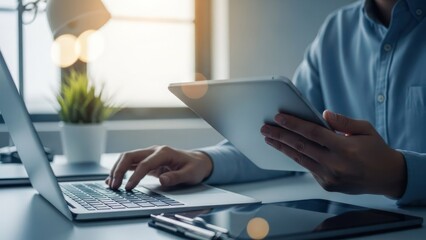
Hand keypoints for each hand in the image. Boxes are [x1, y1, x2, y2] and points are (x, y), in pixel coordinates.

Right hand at [105, 146, 212, 189]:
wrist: (197, 161)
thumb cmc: (194, 167)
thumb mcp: (190, 174)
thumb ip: (176, 177)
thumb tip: (162, 180)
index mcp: (164, 153)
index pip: (145, 164)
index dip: (135, 176)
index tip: (128, 188)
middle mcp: (154, 151)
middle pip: (130, 156)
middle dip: (119, 170)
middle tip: (113, 186)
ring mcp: (149, 154)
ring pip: (127, 158)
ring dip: (116, 170)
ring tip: (110, 185)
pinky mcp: (147, 160)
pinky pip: (130, 164)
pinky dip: (120, 170)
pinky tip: (113, 180)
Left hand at [260, 110, 406, 197]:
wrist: (387, 177)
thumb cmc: (376, 150)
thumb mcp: (365, 129)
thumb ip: (343, 121)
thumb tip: (323, 114)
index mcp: (344, 148)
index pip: (312, 133)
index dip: (293, 124)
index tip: (278, 117)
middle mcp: (335, 164)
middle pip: (300, 146)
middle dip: (279, 135)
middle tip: (265, 128)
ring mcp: (329, 177)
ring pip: (299, 158)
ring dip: (282, 147)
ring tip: (269, 138)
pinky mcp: (327, 184)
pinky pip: (307, 167)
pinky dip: (296, 157)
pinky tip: (286, 148)